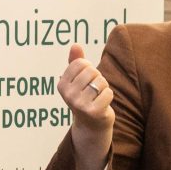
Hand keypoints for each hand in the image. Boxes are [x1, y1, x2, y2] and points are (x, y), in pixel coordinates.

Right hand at [59, 44, 115, 169]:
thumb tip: (75, 45)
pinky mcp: (93, 111)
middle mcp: (68, 95)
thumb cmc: (85, 97)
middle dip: (97, 79)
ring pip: (101, 82)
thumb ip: (76, 62)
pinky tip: (102, 105)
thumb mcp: (78, 79)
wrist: (91, 124)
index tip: (86, 81)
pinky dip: (109, 97)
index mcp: (61, 84)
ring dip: (104, 88)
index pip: (81, 63)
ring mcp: (79, 104)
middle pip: (92, 71)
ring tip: (97, 97)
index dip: (89, 69)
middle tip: (93, 91)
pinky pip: (108, 93)